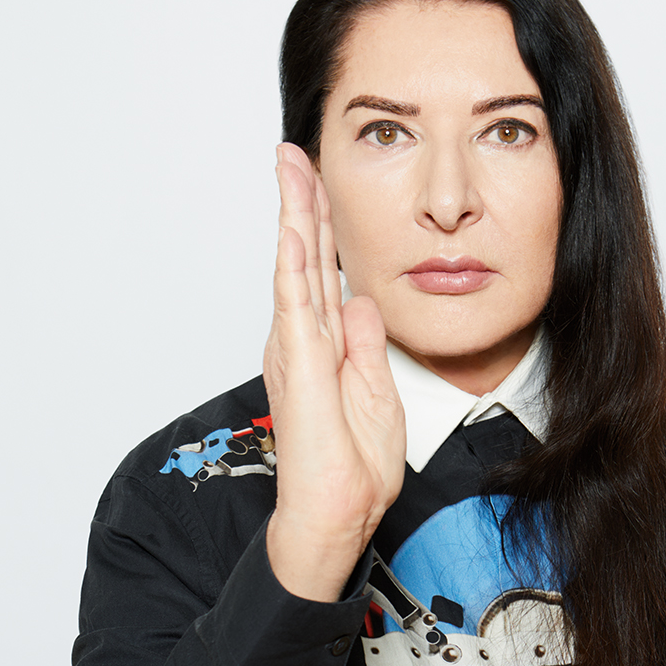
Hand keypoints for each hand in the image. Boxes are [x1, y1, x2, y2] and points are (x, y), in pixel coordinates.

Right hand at [263, 142, 405, 601]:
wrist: (339, 513)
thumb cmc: (354, 465)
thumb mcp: (377, 392)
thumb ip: (367, 344)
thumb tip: (364, 301)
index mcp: (324, 344)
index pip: (323, 270)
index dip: (322, 225)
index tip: (320, 182)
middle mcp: (304, 338)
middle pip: (304, 256)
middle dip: (300, 201)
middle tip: (293, 152)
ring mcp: (299, 348)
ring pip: (295, 266)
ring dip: (293, 214)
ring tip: (288, 166)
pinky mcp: (301, 364)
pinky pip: (296, 302)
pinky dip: (292, 261)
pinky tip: (292, 226)